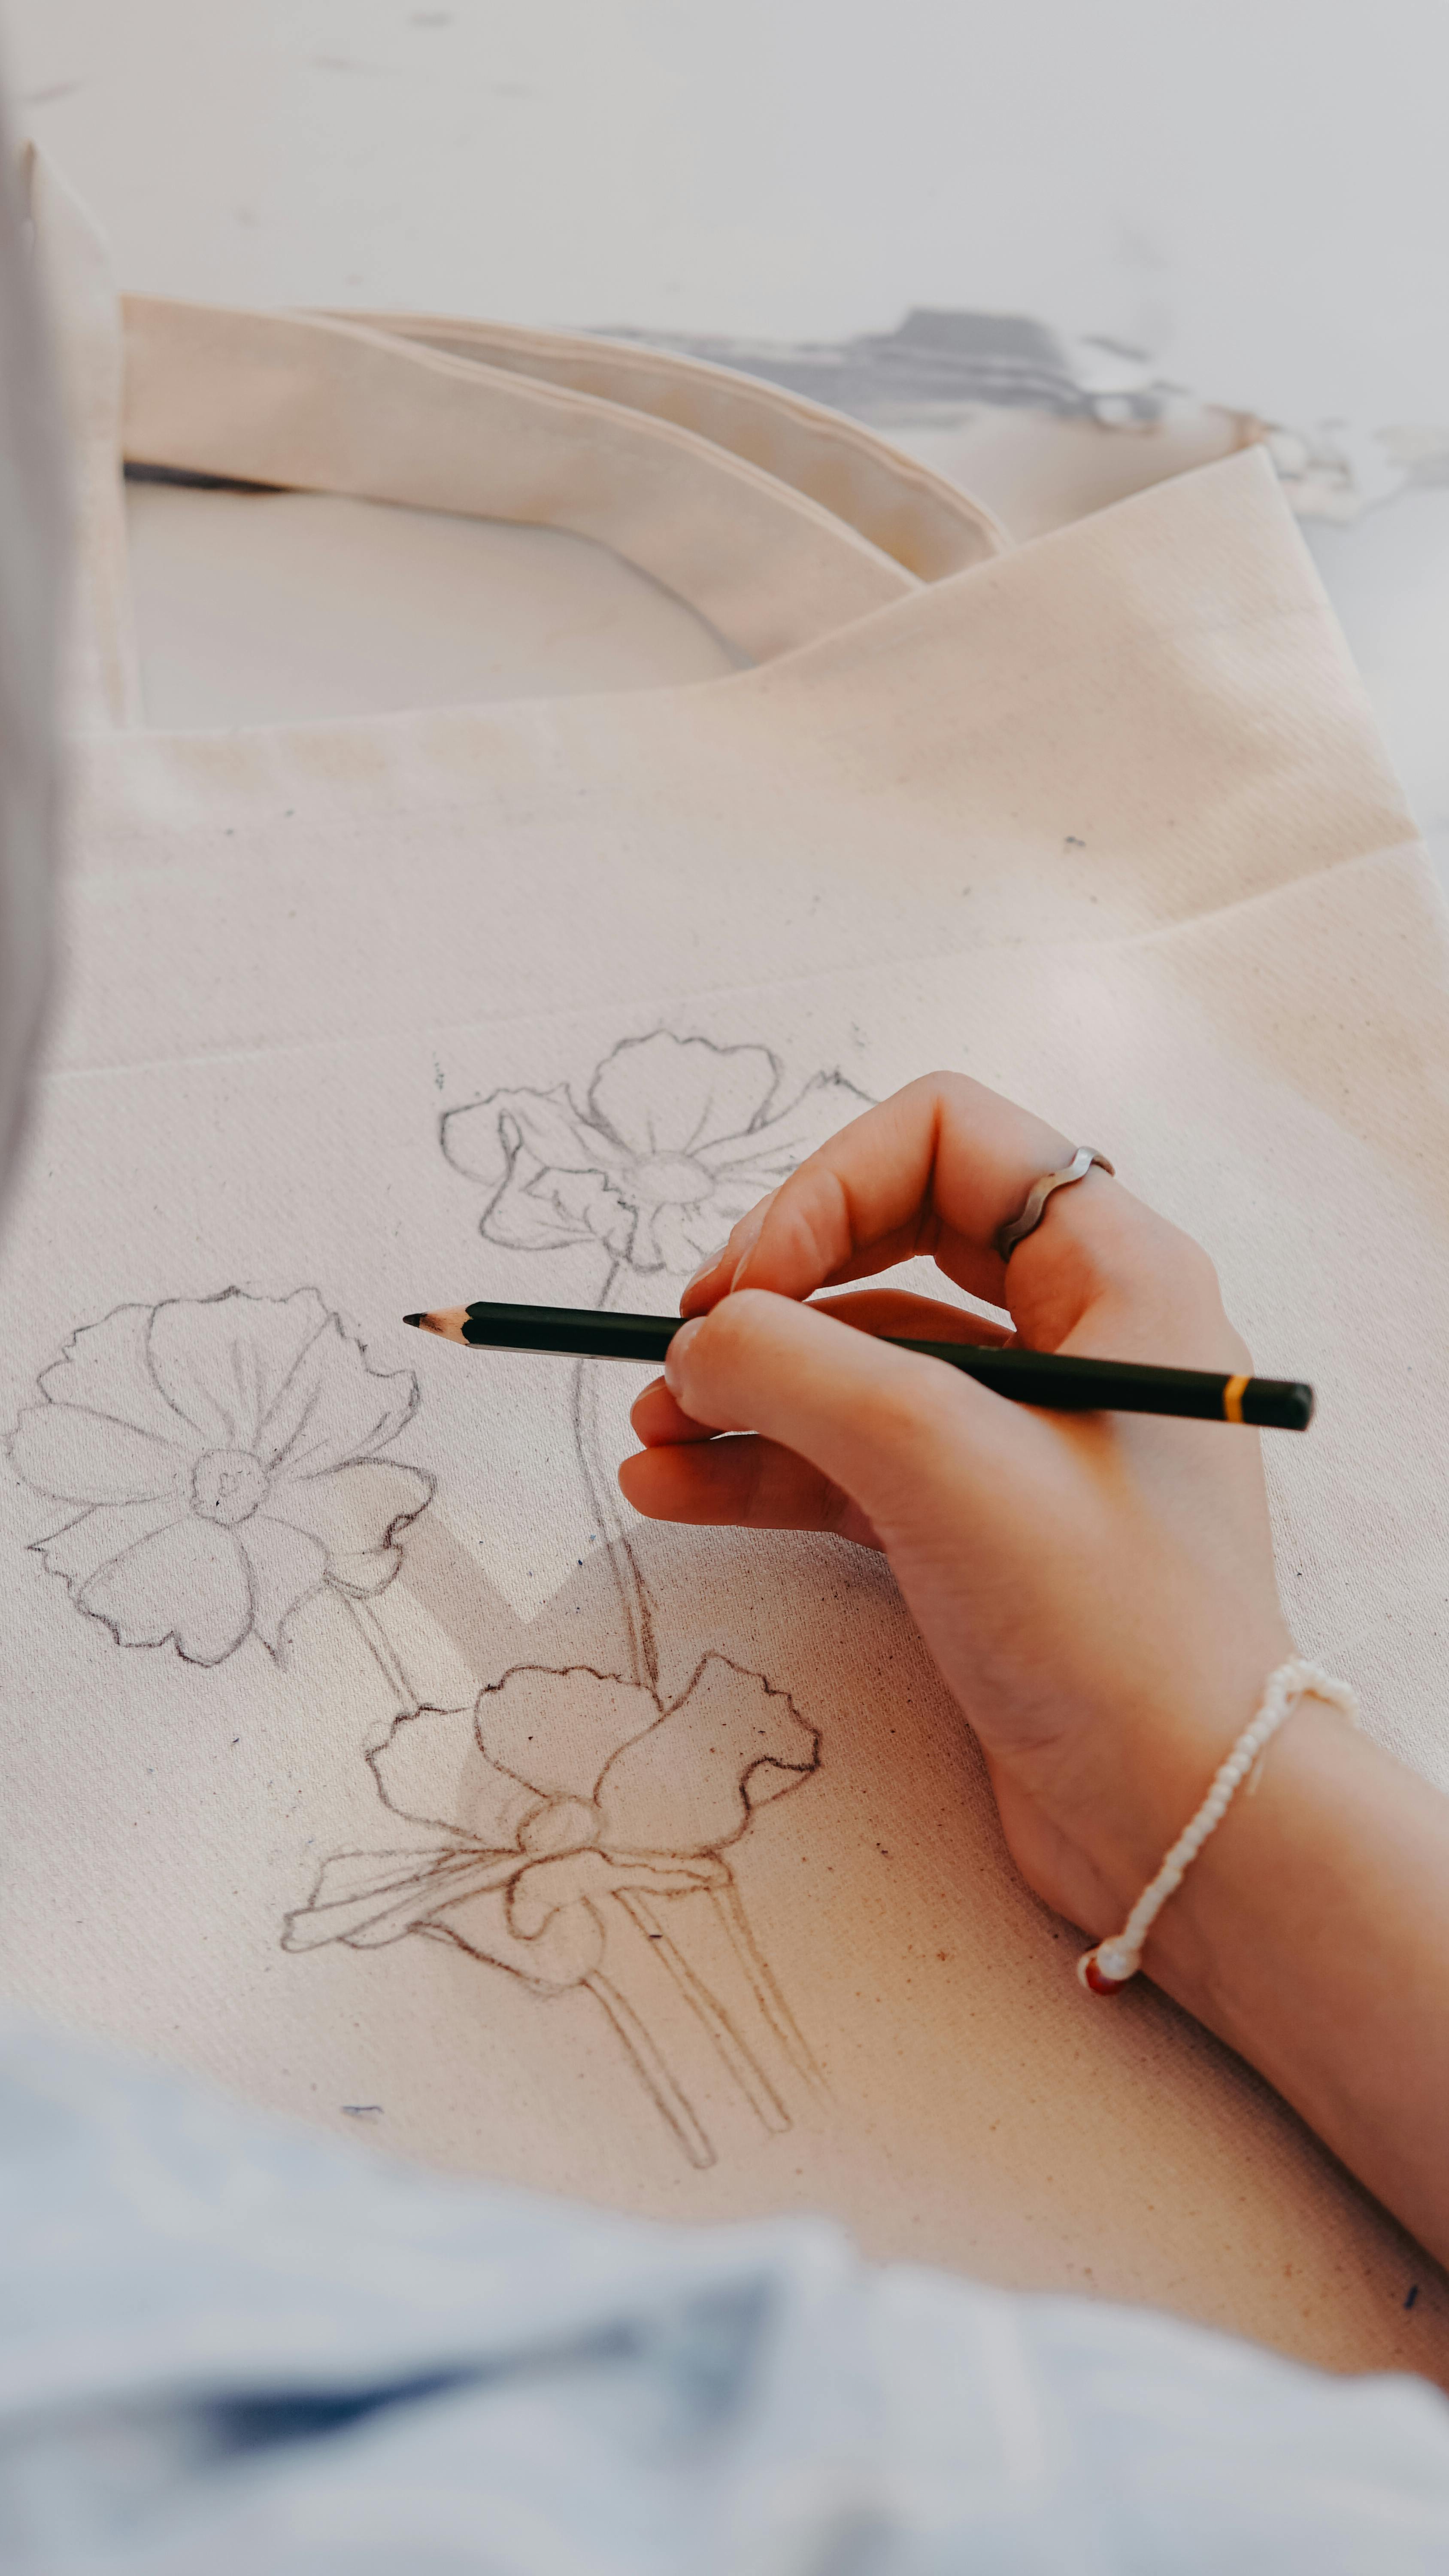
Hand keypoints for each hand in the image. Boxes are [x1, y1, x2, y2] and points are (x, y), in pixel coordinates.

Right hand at [620, 1072, 1290, 1938]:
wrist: (1183, 1817)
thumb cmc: (1108, 1623)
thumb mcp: (934, 1457)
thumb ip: (794, 1367)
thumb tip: (697, 1339)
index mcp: (1114, 1271)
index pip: (944, 1140)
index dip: (824, 1190)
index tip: (742, 1287)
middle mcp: (1081, 1332)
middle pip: (890, 1242)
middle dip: (772, 1290)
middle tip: (682, 1347)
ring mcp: (1029, 1435)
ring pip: (860, 1364)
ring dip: (747, 1387)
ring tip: (651, 1435)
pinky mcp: (983, 1526)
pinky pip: (853, 1459)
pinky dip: (764, 1467)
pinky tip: (674, 1490)